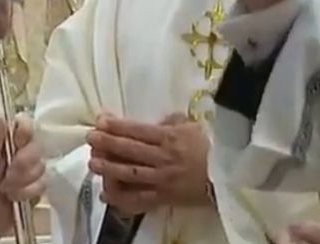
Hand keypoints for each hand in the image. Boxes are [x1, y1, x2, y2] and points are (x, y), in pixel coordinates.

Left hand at [0, 117, 45, 243]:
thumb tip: (2, 115)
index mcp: (6, 141)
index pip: (25, 124)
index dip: (25, 131)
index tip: (18, 142)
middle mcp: (20, 151)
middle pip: (37, 147)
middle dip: (23, 163)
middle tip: (8, 174)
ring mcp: (29, 170)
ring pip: (41, 167)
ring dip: (23, 181)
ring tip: (6, 189)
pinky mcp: (36, 187)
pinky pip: (43, 184)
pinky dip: (28, 193)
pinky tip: (15, 198)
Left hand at [86, 114, 210, 215]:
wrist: (229, 176)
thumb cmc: (211, 147)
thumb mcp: (193, 127)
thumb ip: (173, 121)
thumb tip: (157, 119)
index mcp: (169, 137)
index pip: (137, 130)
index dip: (117, 125)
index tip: (100, 120)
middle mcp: (162, 158)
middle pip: (129, 149)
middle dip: (107, 142)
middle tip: (90, 138)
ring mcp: (161, 180)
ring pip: (130, 173)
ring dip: (109, 167)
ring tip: (93, 162)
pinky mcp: (164, 198)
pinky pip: (139, 199)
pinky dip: (121, 198)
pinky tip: (106, 194)